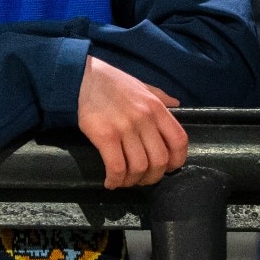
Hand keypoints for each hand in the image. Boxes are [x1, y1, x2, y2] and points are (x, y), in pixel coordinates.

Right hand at [77, 55, 187, 188]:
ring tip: (125, 181)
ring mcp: (125, 128)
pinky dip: (115, 180)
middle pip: (159, 160)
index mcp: (156, 107)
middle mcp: (144, 119)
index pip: (179, 141)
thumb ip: (160, 95)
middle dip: (152, 177)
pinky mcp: (104, 135)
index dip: (176, 161)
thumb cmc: (111, 82)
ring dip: (133, 181)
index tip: (167, 168)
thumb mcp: (140, 85)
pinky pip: (117, 166)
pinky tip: (110, 182)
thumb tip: (176, 103)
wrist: (80, 77)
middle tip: (142, 179)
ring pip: (139, 167)